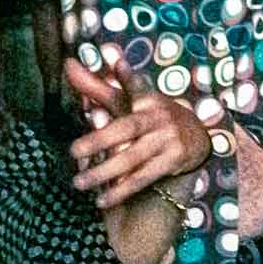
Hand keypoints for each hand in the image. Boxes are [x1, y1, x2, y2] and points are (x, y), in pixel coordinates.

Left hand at [65, 57, 209, 208]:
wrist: (195, 136)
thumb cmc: (150, 116)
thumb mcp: (128, 99)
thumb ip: (95, 86)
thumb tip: (67, 63)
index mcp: (145, 99)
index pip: (133, 87)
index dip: (126, 76)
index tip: (116, 63)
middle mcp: (158, 118)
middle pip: (127, 128)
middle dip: (100, 140)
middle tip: (73, 152)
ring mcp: (167, 140)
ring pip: (132, 158)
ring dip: (105, 173)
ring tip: (79, 183)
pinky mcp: (173, 161)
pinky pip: (143, 178)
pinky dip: (122, 190)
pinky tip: (101, 200)